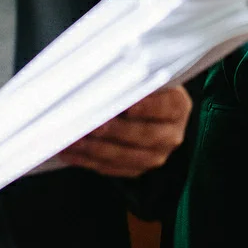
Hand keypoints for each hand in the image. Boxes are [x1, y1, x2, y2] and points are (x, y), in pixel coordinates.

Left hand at [57, 84, 190, 177]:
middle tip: (91, 125)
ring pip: (125, 156)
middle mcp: (171, 134)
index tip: (129, 106)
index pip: (167, 106)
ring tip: (71, 140)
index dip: (149, 107)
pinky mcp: (136, 169)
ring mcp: (155, 155)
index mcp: (178, 106)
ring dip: (95, 149)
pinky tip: (69, 152)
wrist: (148, 110)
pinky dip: (87, 160)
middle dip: (114, 131)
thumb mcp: (144, 78)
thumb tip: (104, 81)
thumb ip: (131, 80)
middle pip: (144, 135)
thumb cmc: (141, 87)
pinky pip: (111, 169)